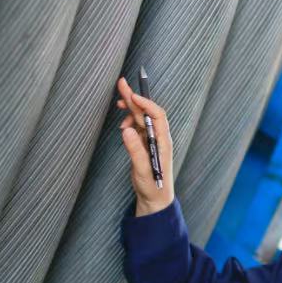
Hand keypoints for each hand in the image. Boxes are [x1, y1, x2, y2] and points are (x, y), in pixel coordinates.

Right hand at [116, 76, 174, 215]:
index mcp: (163, 141)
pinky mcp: (145, 144)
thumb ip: (135, 151)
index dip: (145, 103)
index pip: (157, 115)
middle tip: (122, 83)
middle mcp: (159, 138)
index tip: (132, 95)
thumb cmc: (152, 186)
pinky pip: (137, 127)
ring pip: (141, 118)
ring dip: (130, 109)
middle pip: (147, 113)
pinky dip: (129, 122)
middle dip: (135, 98)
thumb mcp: (143, 170)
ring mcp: (152, 140)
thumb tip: (127, 130)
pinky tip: (122, 126)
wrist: (154, 199)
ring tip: (118, 103)